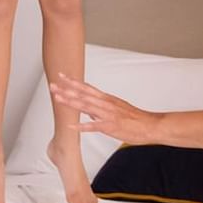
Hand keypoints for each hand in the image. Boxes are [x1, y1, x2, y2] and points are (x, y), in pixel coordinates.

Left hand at [48, 74, 163, 143]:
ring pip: (86, 106)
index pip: (86, 88)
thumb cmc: (135, 119)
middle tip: (52, 85)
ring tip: (57, 98)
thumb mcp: (116, 110)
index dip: (73, 82)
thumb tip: (87, 110)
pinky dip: (82, 126)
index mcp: (107, 99)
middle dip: (66, 90)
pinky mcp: (111, 126)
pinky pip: (94, 126)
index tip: (61, 76)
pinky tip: (71, 126)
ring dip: (70, 102)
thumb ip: (100, 109)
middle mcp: (106, 104)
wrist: (150, 126)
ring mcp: (108, 114)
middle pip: (83, 95)